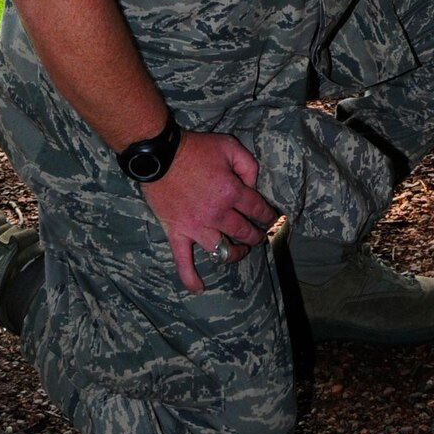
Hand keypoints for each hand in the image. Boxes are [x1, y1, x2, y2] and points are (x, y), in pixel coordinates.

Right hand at [142, 130, 277, 292]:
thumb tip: (252, 185)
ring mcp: (197, 227)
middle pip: (243, 231)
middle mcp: (217, 214)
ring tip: (240, 251)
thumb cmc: (195, 149)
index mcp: (231, 192)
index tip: (273, 219)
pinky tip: (199, 288)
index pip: (257, 208)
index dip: (268, 215)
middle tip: (259, 236)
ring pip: (222, 249)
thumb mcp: (229, 146)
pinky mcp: (177, 233)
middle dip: (256, 235)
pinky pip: (183, 260)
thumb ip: (248, 165)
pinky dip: (190, 277)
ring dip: (234, 253)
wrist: (160, 155)